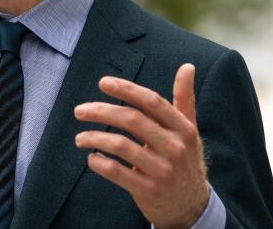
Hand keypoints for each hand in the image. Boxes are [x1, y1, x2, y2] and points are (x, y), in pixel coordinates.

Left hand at [74, 64, 208, 228]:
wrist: (192, 206)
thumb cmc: (185, 159)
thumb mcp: (189, 129)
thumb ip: (184, 98)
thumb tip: (187, 66)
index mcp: (183, 128)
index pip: (152, 102)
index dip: (126, 90)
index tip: (103, 82)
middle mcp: (175, 147)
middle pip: (132, 120)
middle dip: (101, 111)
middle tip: (79, 110)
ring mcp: (162, 170)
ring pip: (121, 145)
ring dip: (94, 138)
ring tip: (80, 137)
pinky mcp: (148, 191)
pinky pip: (117, 173)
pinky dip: (100, 163)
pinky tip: (91, 158)